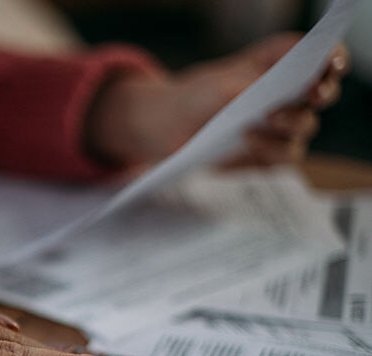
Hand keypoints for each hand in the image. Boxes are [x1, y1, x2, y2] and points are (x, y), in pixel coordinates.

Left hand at [87, 34, 348, 167]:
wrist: (167, 128)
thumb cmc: (196, 96)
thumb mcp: (223, 84)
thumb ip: (254, 87)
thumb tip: (279, 98)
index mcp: (282, 63)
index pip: (323, 56)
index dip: (332, 61)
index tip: (328, 68)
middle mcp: (288, 93)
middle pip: (322, 93)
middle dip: (319, 95)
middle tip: (310, 96)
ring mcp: (281, 126)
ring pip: (305, 127)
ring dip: (291, 124)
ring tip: (260, 121)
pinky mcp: (268, 154)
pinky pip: (284, 155)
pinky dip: (271, 148)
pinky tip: (248, 139)